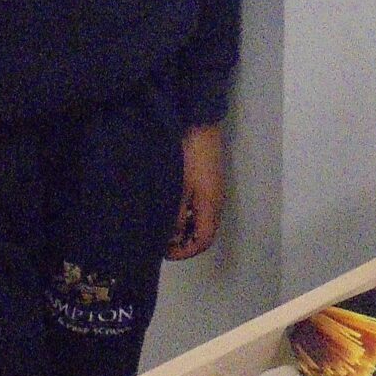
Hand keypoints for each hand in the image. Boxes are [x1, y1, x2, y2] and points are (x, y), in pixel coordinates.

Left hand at [167, 125, 225, 259]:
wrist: (199, 123)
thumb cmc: (189, 156)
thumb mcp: (178, 188)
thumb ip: (175, 215)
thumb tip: (171, 238)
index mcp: (211, 206)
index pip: (204, 240)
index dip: (185, 251)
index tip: (164, 251)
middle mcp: (215, 202)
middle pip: (203, 232)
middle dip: (183, 241)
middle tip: (159, 240)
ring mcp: (212, 190)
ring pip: (199, 219)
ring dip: (182, 227)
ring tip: (161, 225)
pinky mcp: (206, 180)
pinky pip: (198, 206)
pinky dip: (184, 214)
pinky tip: (168, 207)